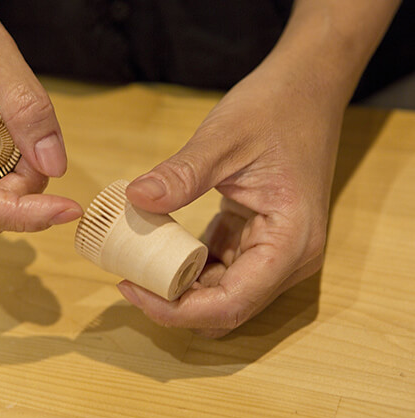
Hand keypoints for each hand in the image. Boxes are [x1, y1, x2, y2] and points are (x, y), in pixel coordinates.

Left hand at [115, 0, 399, 336]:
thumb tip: (134, 198)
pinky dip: (190, 266)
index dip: (176, 310)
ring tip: (139, 262)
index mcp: (289, 242)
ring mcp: (278, 252)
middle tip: (129, 277)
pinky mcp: (263, 240)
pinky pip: (223, 270)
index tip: (130, 289)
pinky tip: (161, 246)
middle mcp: (290, 259)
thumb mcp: (223, 138)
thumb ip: (181, 174)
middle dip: (175, 303)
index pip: (230, 304)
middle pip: (226, 308)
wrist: (307, 88)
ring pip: (223, 295)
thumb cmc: (275, 108)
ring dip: (181, 286)